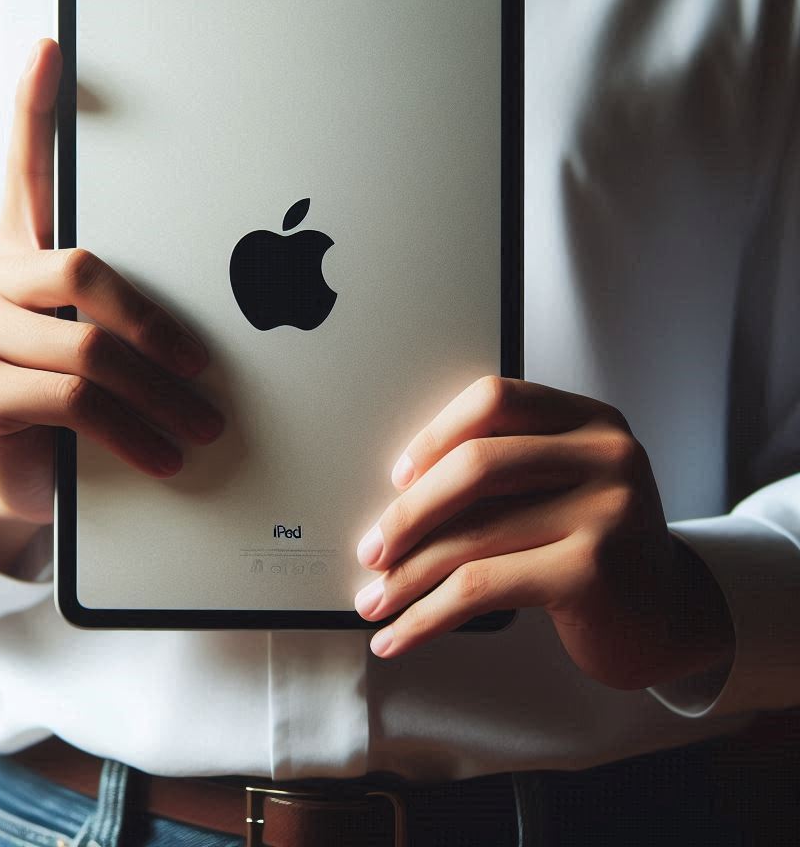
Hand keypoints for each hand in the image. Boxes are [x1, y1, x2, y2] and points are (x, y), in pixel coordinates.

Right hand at [0, 38, 223, 574]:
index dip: (33, 110)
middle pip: (83, 268)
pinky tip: (164, 454)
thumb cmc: (67, 389)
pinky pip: (76, 402)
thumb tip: (217, 293)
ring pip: (90, 348)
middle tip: (206, 367)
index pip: (23, 170)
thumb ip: (128, 306)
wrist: (14, 468)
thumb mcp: (95, 337)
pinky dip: (133, 431)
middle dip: (158, 324)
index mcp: (18, 253)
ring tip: (204, 425)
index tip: (49, 48)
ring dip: (161, 394)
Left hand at [354, 375, 734, 690]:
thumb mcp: (559, 490)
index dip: (435, 435)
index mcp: (590, 421)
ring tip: (372, 602)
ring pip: (471, 536)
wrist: (666, 618)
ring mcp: (607, 510)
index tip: (396, 477)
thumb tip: (395, 500)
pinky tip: (399, 635)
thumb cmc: (594, 548)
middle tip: (369, 551)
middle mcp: (607, 455)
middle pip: (475, 465)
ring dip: (406, 576)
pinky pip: (481, 587)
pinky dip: (427, 617)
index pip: (495, 400)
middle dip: (407, 514)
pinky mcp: (593, 570)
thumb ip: (501, 475)